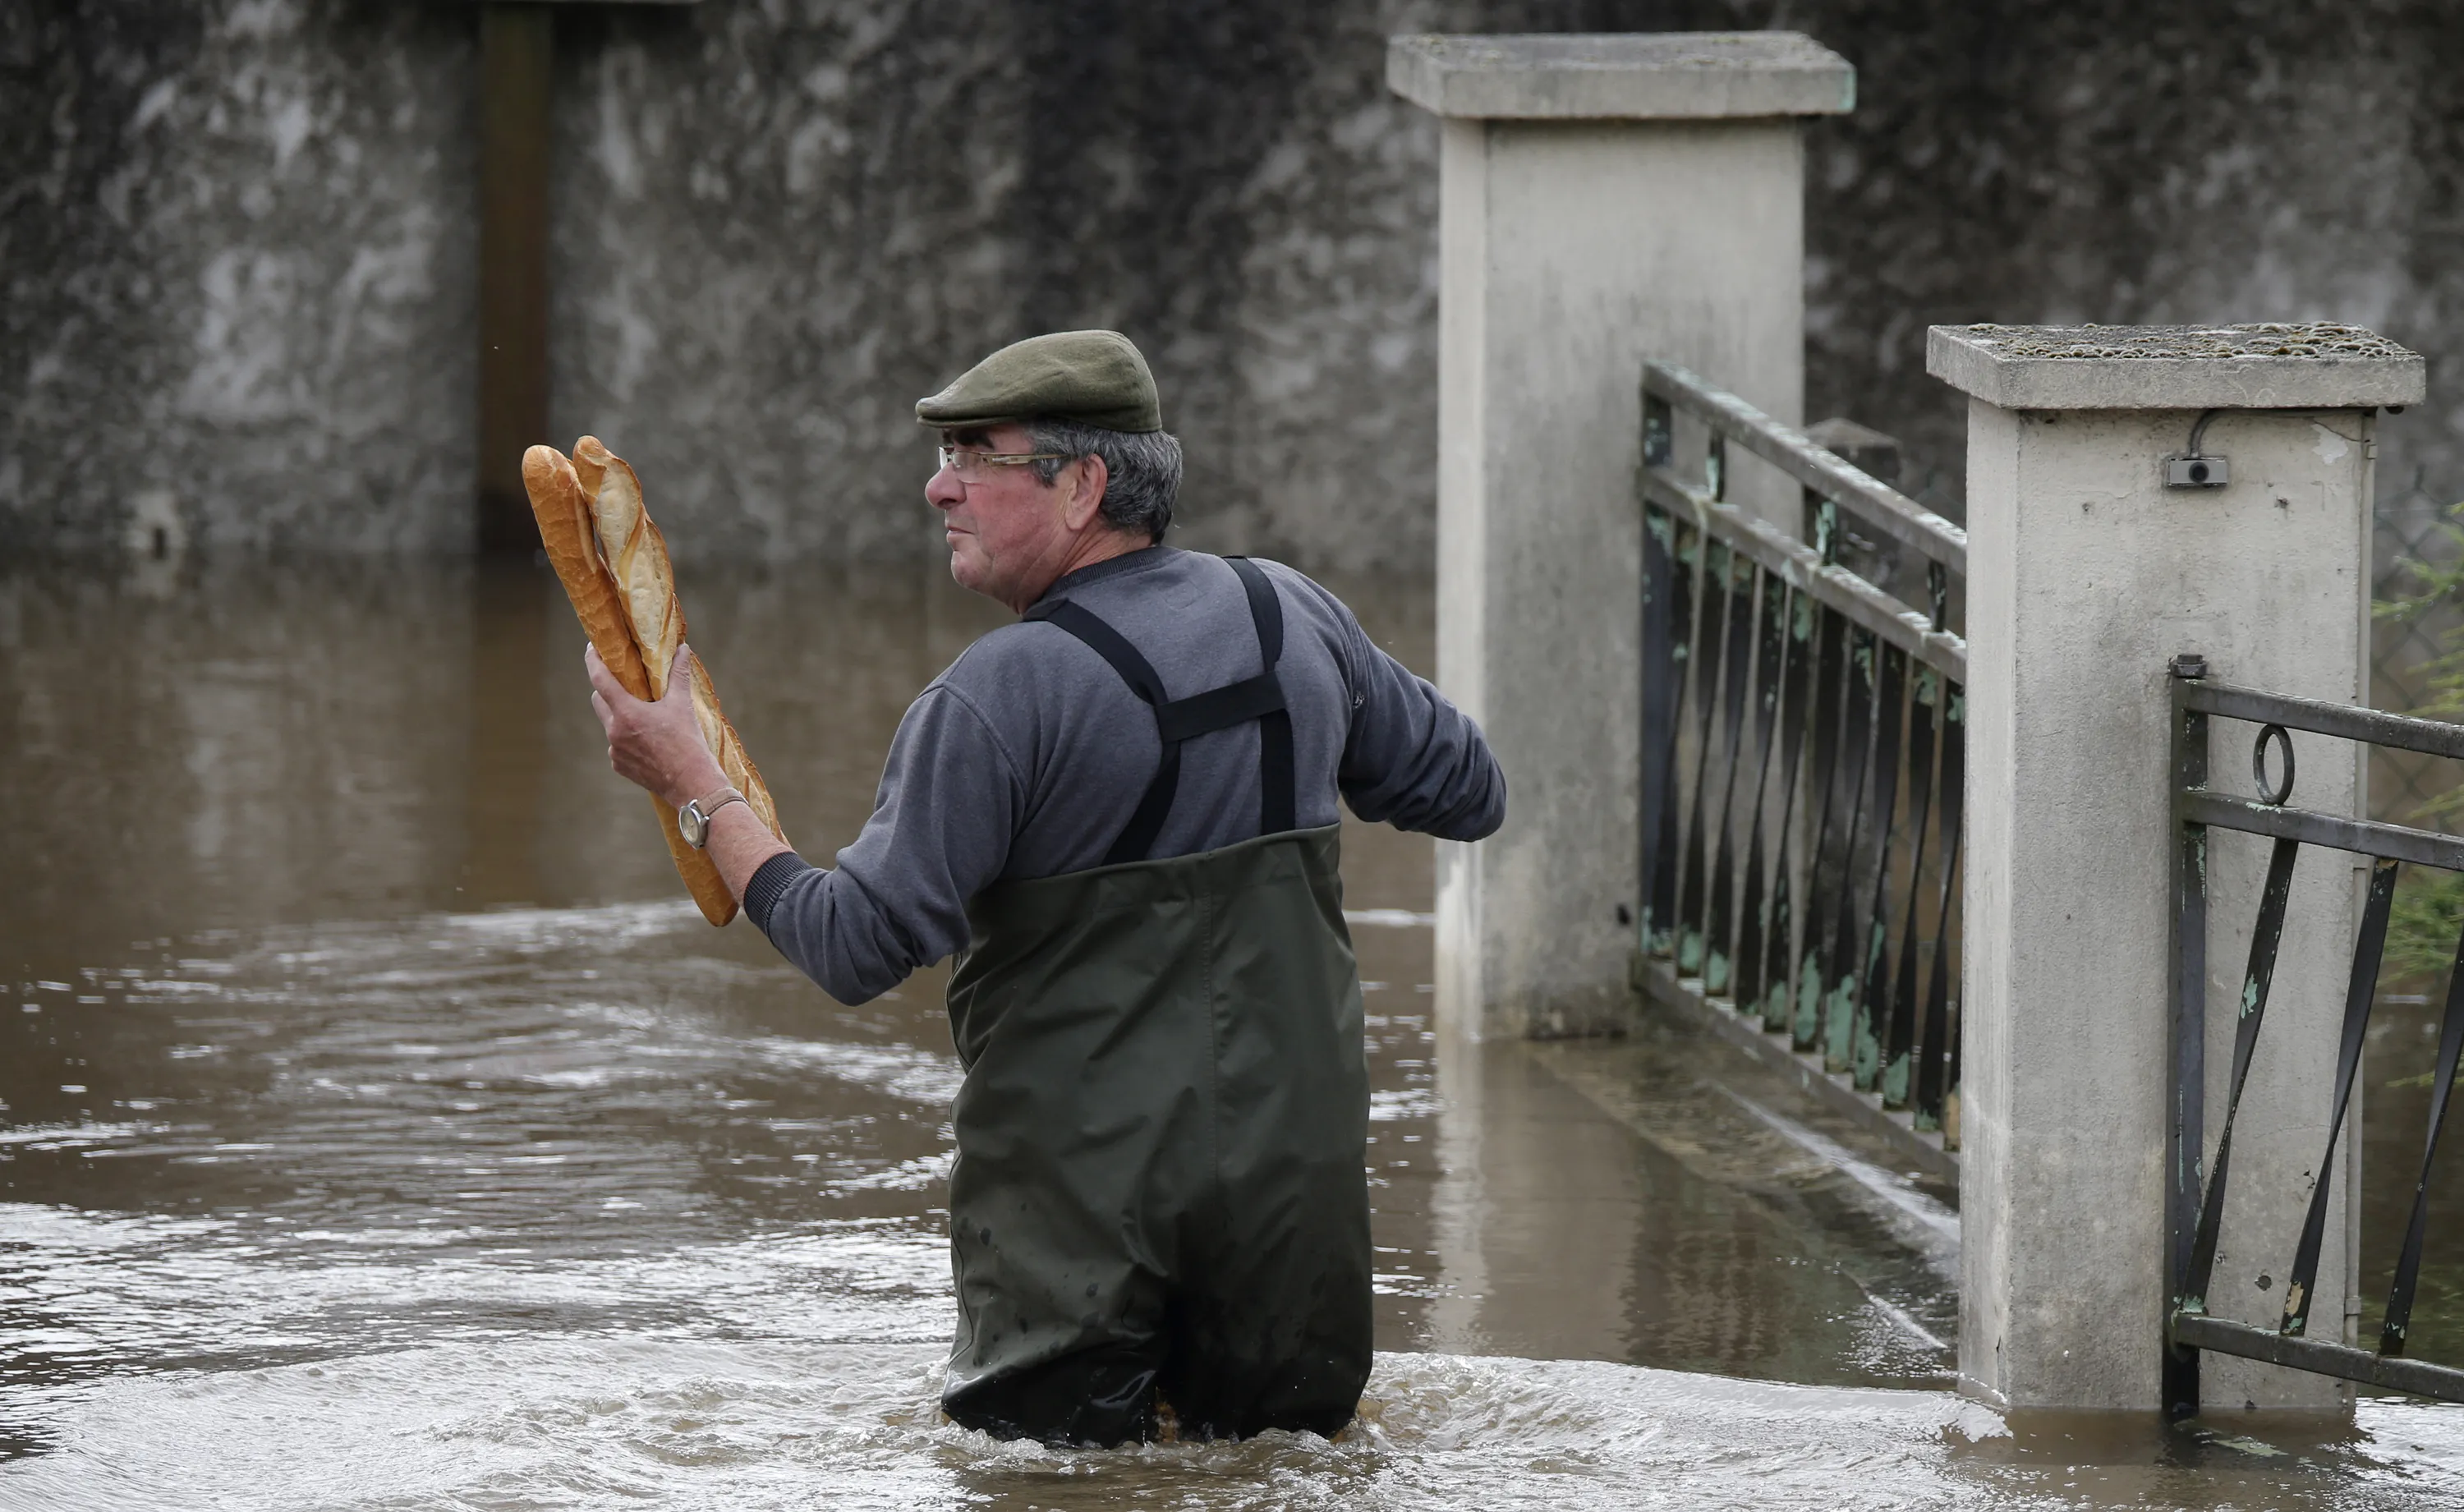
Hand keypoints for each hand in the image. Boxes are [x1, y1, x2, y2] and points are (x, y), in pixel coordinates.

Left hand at [586, 643, 725, 808]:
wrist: (691, 784)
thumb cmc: (688, 743)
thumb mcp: (683, 705)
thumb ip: (679, 674)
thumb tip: (683, 649)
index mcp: (627, 713)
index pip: (599, 679)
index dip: (592, 660)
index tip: (591, 648)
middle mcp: (614, 731)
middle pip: (598, 700)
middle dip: (607, 689)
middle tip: (623, 683)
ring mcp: (614, 751)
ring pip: (608, 723)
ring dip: (619, 715)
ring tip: (641, 715)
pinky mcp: (619, 766)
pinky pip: (616, 745)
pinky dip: (626, 738)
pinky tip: (646, 741)